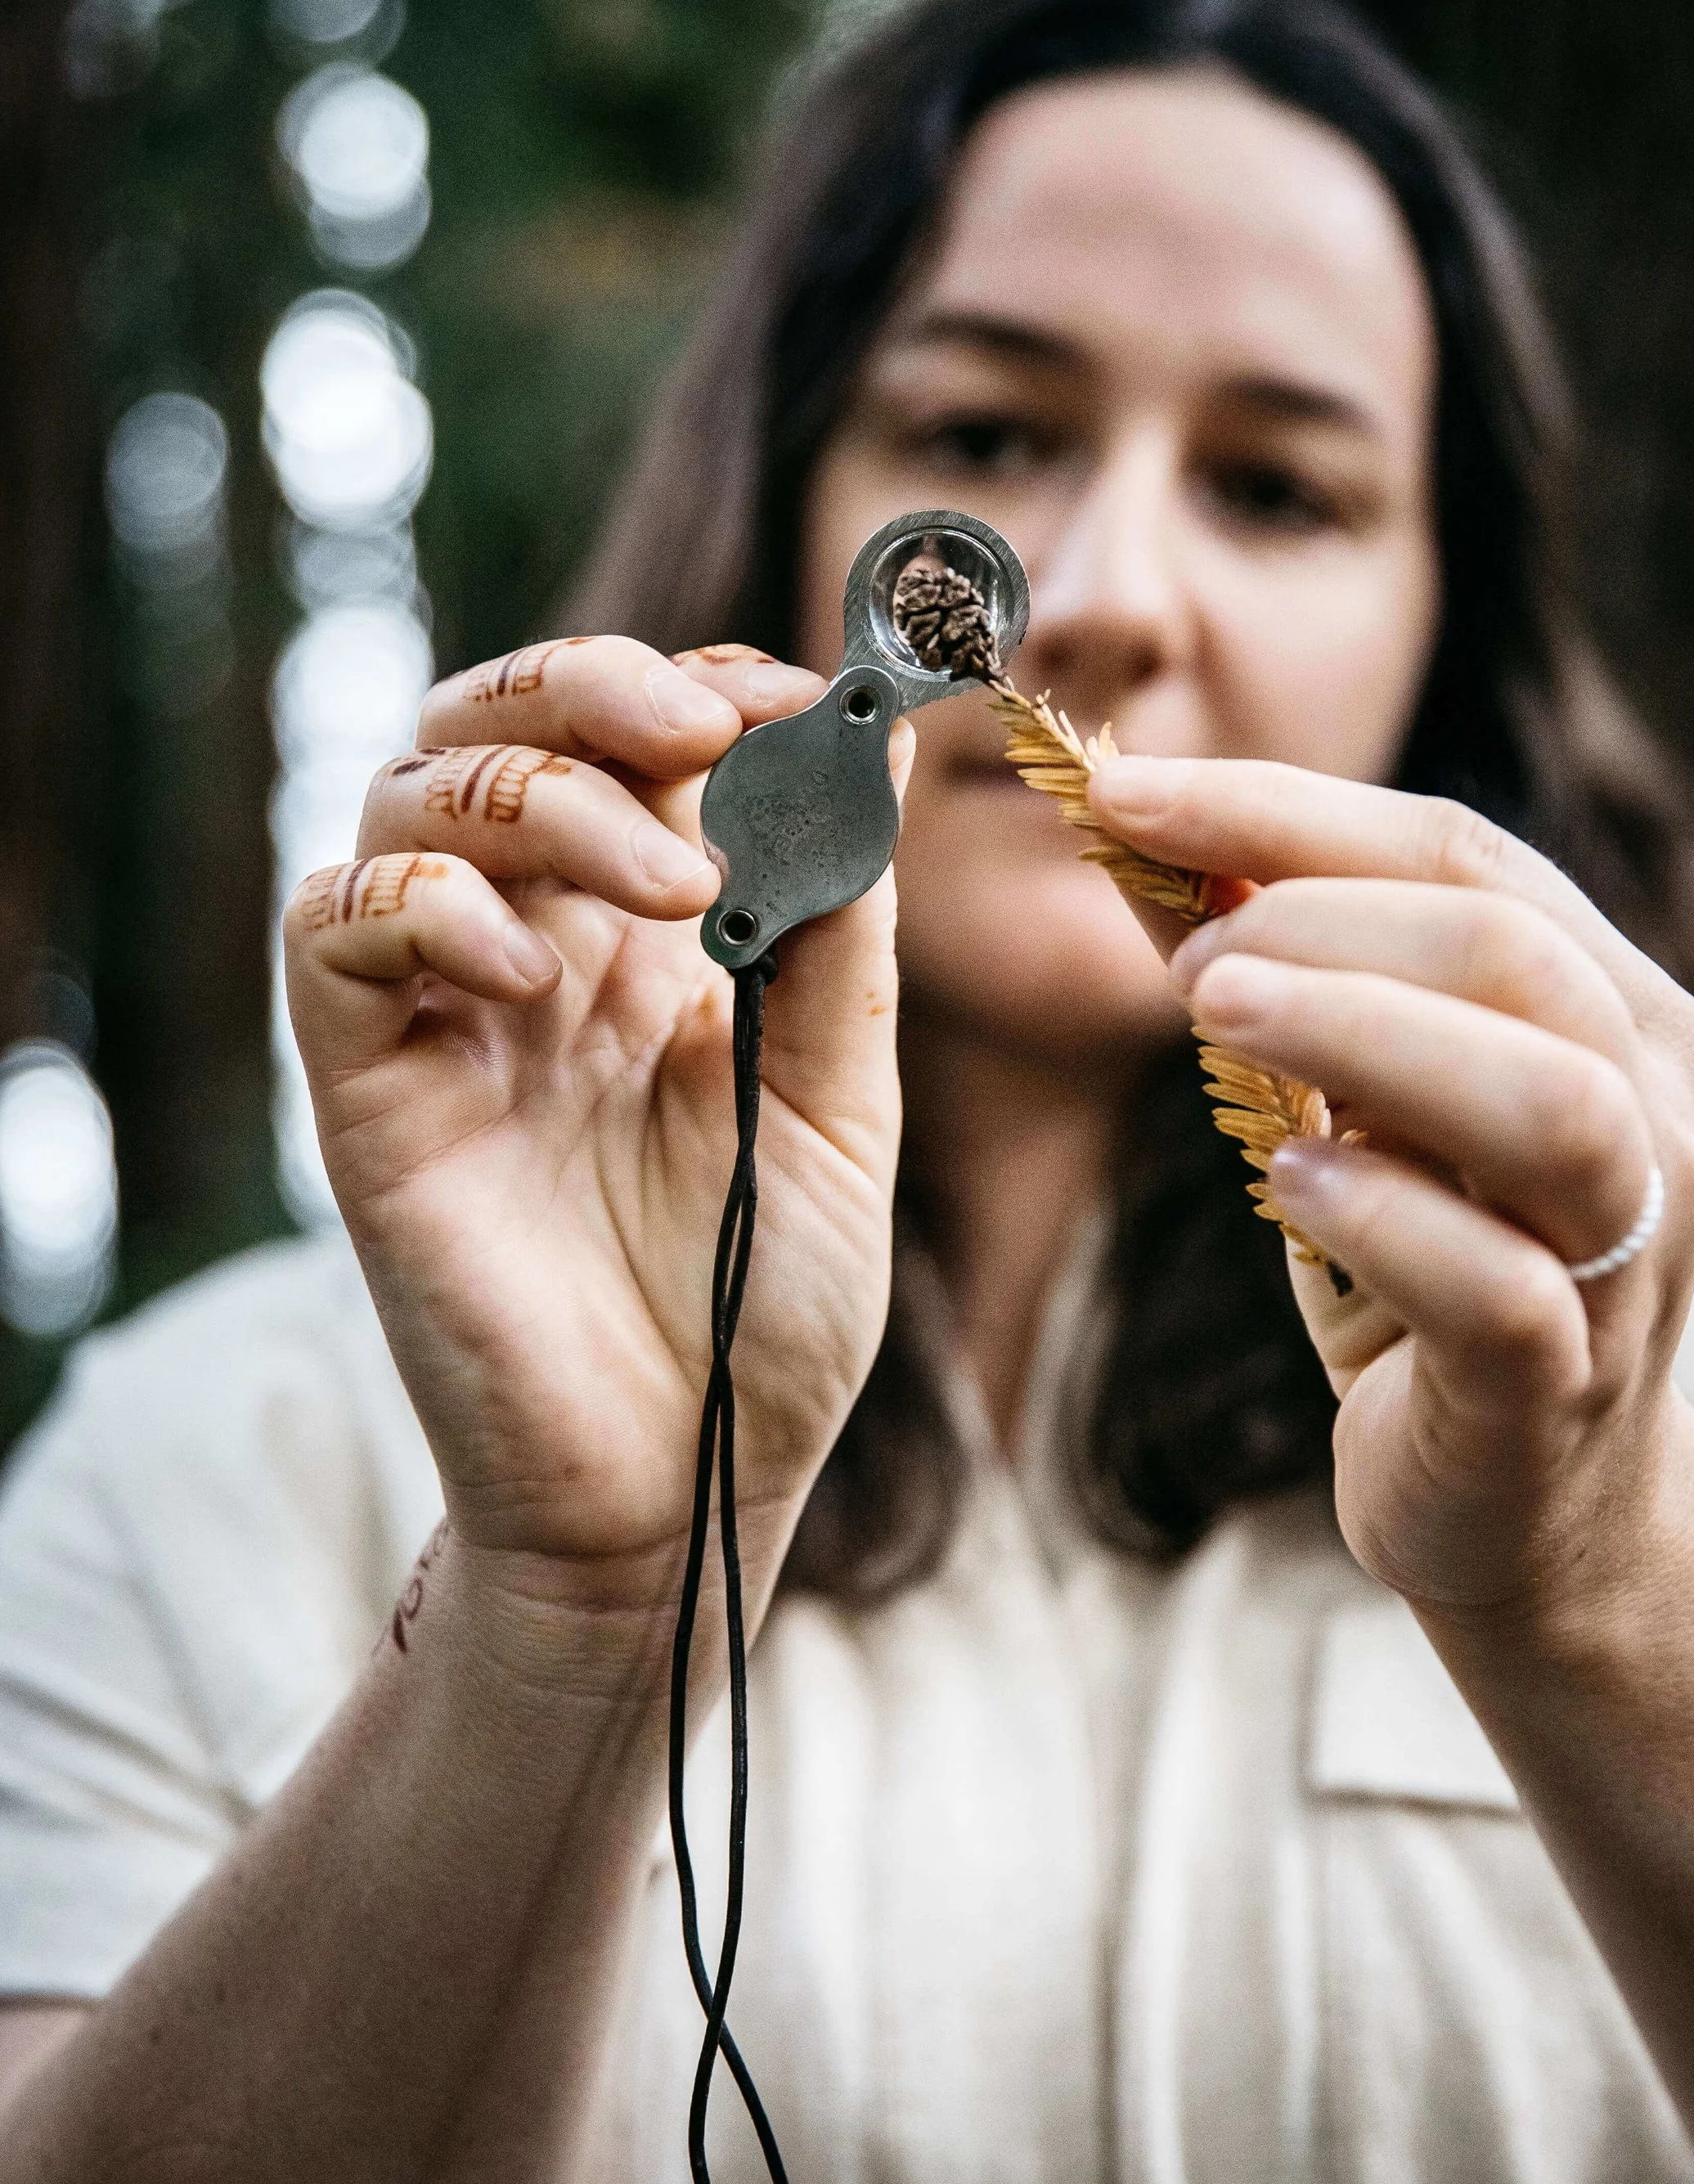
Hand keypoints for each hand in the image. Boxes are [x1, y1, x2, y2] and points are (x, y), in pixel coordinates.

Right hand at [283, 638, 907, 1609]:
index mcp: (653, 942)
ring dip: (543, 798)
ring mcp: (445, 1013)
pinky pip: (336, 931)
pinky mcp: (371, 1091)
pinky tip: (532, 971)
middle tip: (700, 729)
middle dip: (592, 685)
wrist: (686, 1498)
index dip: (698, 685)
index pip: (630, 740)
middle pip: (495, 724)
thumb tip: (866, 749)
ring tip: (669, 888)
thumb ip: (840, 941)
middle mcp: (538, 950)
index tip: (800, 695)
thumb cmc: (764, 1323)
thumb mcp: (840, 1110)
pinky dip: (426, 905)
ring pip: (411, 794)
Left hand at [1089, 756, 1693, 1618]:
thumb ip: (1271, 968)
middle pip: (1515, 953)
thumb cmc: (1434, 1274)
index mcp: (1624, 1012)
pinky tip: (1287, 1183)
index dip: (1285, 806)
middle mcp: (1659, 1115)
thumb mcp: (1358, 1104)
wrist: (1528, 1513)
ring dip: (1362, 1031)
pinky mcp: (1558, 1384)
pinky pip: (1498, 1285)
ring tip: (1214, 1012)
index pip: (1468, 855)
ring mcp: (1628, 1256)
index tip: (1118, 788)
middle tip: (1185, 959)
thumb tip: (1130, 831)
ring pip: (1547, 1103)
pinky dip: (1383, 1216)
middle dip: (1326, 919)